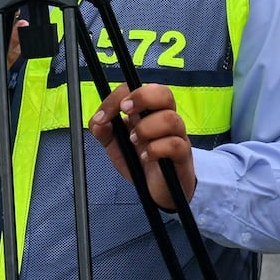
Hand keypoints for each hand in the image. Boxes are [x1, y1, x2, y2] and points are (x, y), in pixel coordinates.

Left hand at [89, 83, 194, 210]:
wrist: (159, 189)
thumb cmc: (141, 163)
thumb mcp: (116, 147)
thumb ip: (104, 133)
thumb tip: (97, 122)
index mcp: (148, 111)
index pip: (137, 89)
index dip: (118, 97)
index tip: (102, 116)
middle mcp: (164, 118)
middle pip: (164, 93)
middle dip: (141, 98)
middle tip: (124, 111)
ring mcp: (177, 135)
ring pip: (170, 118)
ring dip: (146, 129)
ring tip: (134, 141)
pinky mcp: (182, 154)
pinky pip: (175, 144)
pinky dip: (156, 149)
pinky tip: (146, 157)